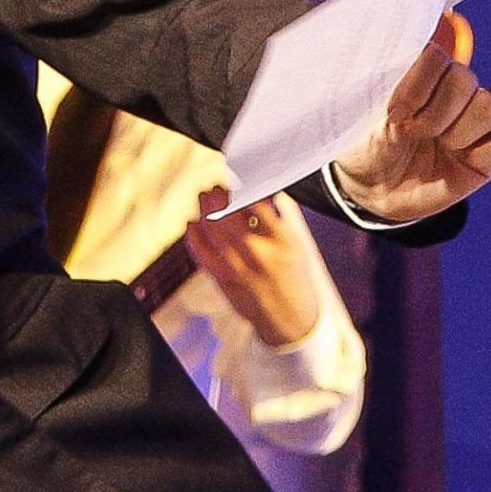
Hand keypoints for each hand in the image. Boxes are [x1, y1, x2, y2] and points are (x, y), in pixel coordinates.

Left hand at [187, 188, 320, 347]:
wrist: (289, 320)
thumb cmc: (295, 278)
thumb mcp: (297, 243)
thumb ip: (279, 213)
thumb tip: (261, 181)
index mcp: (282, 240)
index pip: (256, 200)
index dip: (243, 181)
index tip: (238, 171)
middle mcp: (258, 252)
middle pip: (226, 211)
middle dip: (218, 192)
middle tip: (218, 185)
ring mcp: (236, 267)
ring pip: (209, 227)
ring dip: (204, 206)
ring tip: (205, 196)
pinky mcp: (221, 278)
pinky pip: (199, 250)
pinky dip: (193, 232)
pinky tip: (194, 222)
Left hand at [329, 15, 490, 223]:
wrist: (369, 189)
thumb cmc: (362, 144)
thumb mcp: (362, 110)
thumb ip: (381, 79)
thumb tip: (392, 44)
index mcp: (421, 74)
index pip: (437, 56)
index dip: (419, 84)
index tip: (394, 113)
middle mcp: (450, 93)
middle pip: (465, 80)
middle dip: (436, 112)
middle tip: (413, 133)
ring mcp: (470, 123)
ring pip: (488, 105)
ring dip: (459, 130)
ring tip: (437, 146)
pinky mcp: (486, 156)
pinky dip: (488, 151)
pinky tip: (464, 160)